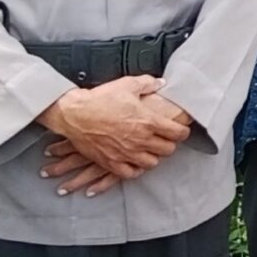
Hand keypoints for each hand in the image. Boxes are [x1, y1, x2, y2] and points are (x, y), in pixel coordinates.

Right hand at [36, 76, 190, 196]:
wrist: (74, 113)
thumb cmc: (100, 99)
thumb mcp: (127, 85)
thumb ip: (148, 84)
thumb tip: (161, 83)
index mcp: (148, 121)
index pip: (178, 133)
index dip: (182, 131)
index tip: (180, 129)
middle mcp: (140, 139)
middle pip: (168, 150)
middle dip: (169, 143)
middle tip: (164, 138)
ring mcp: (126, 153)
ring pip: (151, 163)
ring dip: (153, 156)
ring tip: (149, 149)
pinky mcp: (111, 162)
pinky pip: (131, 173)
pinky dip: (135, 169)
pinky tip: (134, 162)